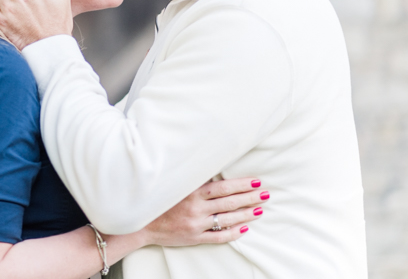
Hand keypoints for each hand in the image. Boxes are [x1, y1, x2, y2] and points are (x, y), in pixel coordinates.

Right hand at [141, 177, 268, 245]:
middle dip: (250, 198)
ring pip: (228, 220)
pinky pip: (219, 237)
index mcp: (191, 193)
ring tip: (260, 210)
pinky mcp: (195, 237)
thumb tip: (214, 169)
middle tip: (265, 194)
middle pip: (229, 203)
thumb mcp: (175, 185)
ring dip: (246, 214)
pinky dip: (233, 233)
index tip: (256, 182)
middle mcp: (196, 208)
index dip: (241, 185)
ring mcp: (196, 224)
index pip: (223, 187)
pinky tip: (245, 228)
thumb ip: (193, 180)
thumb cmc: (159, 200)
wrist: (142, 223)